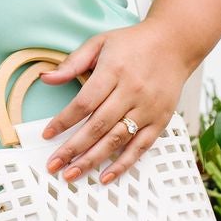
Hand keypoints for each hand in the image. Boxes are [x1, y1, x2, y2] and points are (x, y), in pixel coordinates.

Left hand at [38, 22, 191, 184]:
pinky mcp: (161, 120)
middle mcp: (131, 92)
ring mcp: (148, 108)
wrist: (174, 43)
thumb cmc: (133, 43)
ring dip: (93, 160)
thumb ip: (72, 63)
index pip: (84, 102)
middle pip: (98, 126)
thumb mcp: (99, 43)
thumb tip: (46, 79)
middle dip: (73, 149)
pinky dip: (123, 164)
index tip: (48, 135)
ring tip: (72, 174)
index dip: (64, 121)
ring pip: (117, 140)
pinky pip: (140, 147)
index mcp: (113, 71)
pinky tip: (106, 177)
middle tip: (53, 165)